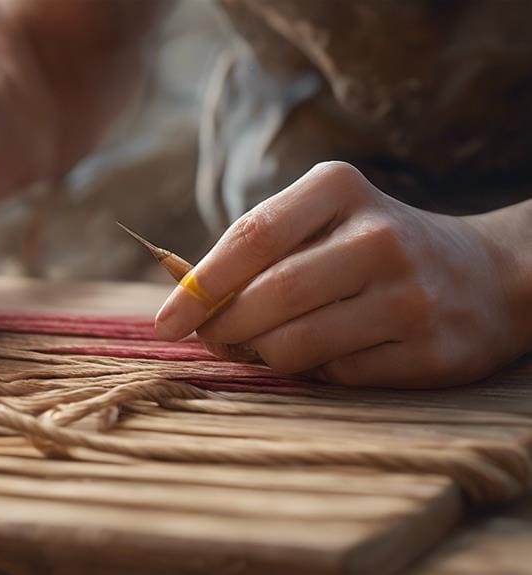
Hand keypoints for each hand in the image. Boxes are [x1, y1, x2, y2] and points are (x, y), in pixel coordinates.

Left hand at [155, 161, 525, 387]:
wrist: (487, 276)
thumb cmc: (370, 247)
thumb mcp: (321, 220)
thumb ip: (255, 249)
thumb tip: (184, 302)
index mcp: (339, 187)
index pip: (252, 237)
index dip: (200, 286)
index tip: (166, 321)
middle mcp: (380, 237)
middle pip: (269, 295)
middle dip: (223, 327)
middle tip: (209, 339)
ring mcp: (410, 295)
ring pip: (296, 344)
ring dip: (262, 354)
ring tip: (261, 345)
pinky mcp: (430, 351)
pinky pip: (337, 375)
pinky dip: (313, 371)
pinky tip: (324, 353)